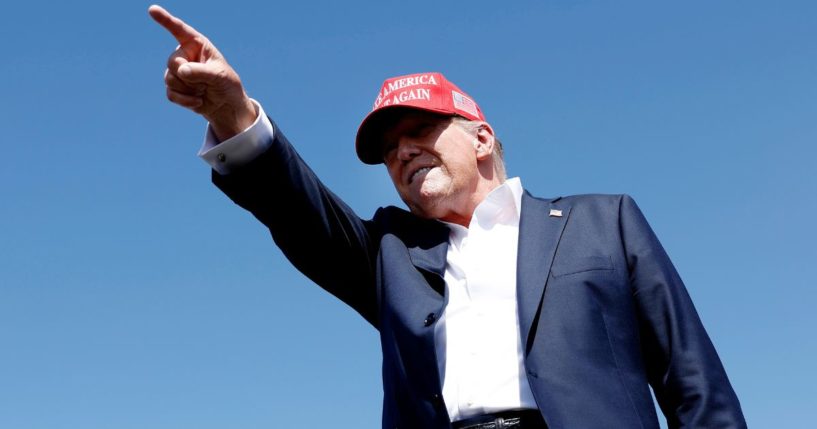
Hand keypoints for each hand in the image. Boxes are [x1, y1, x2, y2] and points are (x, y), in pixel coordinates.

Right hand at [149, 5, 256, 140]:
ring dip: (189, 89)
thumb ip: (201, 71)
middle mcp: (184, 55)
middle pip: (172, 62)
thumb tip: (181, 71)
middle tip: (205, 83)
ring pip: (170, 79)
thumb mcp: (219, 76)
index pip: (179, 30)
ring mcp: (177, 71)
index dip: (165, 20)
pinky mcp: (174, 87)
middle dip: (188, 76)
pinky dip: (185, 100)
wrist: (226, 106)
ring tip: (203, 90)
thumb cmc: (226, 85)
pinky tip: (199, 101)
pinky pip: (171, 93)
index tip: (152, 9)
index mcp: (197, 44)